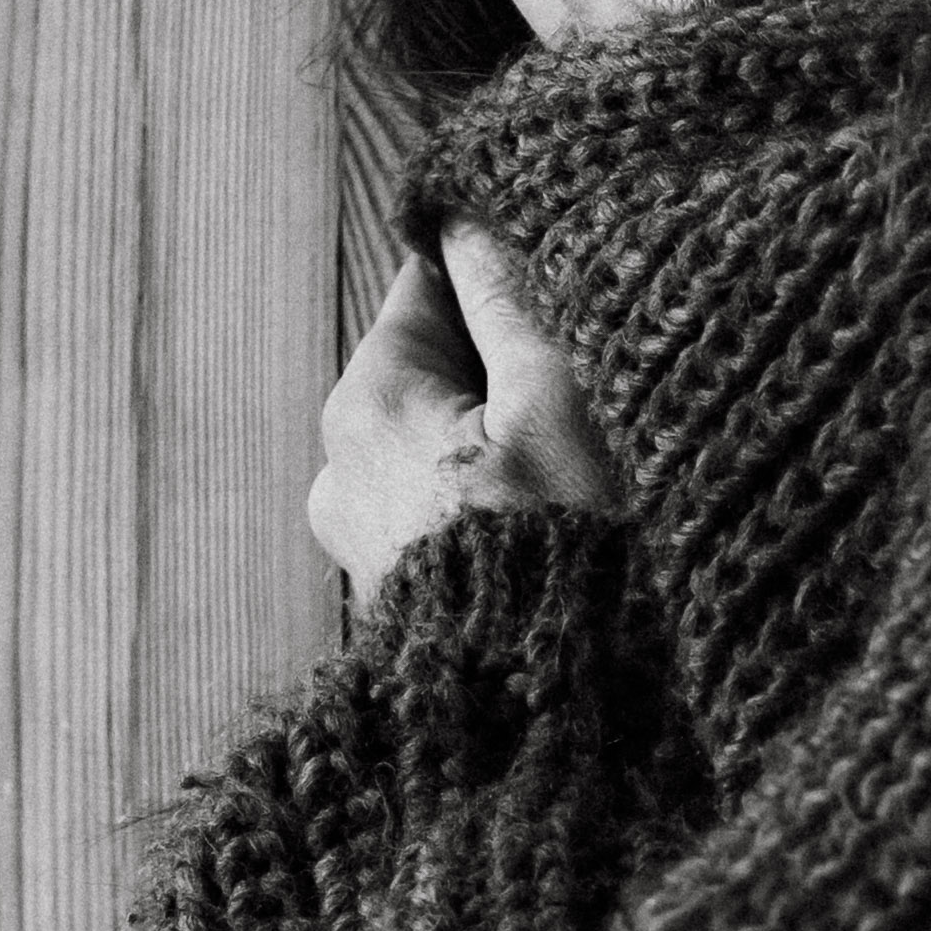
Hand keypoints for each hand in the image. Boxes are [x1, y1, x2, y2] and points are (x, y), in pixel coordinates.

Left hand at [308, 223, 620, 602]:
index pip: (429, 283)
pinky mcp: (396, 594)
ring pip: (448, 440)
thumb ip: (507, 292)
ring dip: (510, 443)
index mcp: (364, 402)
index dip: (509, 283)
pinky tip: (552, 538)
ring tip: (578, 485)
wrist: (548, 727)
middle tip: (591, 412)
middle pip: (440, 367)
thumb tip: (469, 204)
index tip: (571, 315)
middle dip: (513, 374)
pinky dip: (496, 506)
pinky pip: (447, 509)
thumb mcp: (556, 399)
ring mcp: (362, 540)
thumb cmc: (565, 556)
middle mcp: (338, 467)